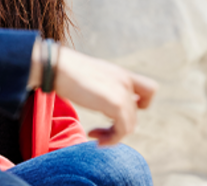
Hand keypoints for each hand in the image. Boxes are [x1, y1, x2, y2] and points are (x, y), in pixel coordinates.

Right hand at [30, 42, 157, 145]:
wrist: (57, 67)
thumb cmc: (66, 72)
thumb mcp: (91, 78)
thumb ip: (103, 89)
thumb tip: (103, 103)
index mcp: (121, 74)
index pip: (149, 90)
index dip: (140, 104)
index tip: (118, 110)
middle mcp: (126, 81)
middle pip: (134, 115)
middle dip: (117, 127)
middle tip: (96, 132)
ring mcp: (123, 92)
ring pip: (129, 125)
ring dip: (112, 136)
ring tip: (94, 136)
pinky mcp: (116, 104)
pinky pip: (123, 130)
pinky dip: (111, 139)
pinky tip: (93, 136)